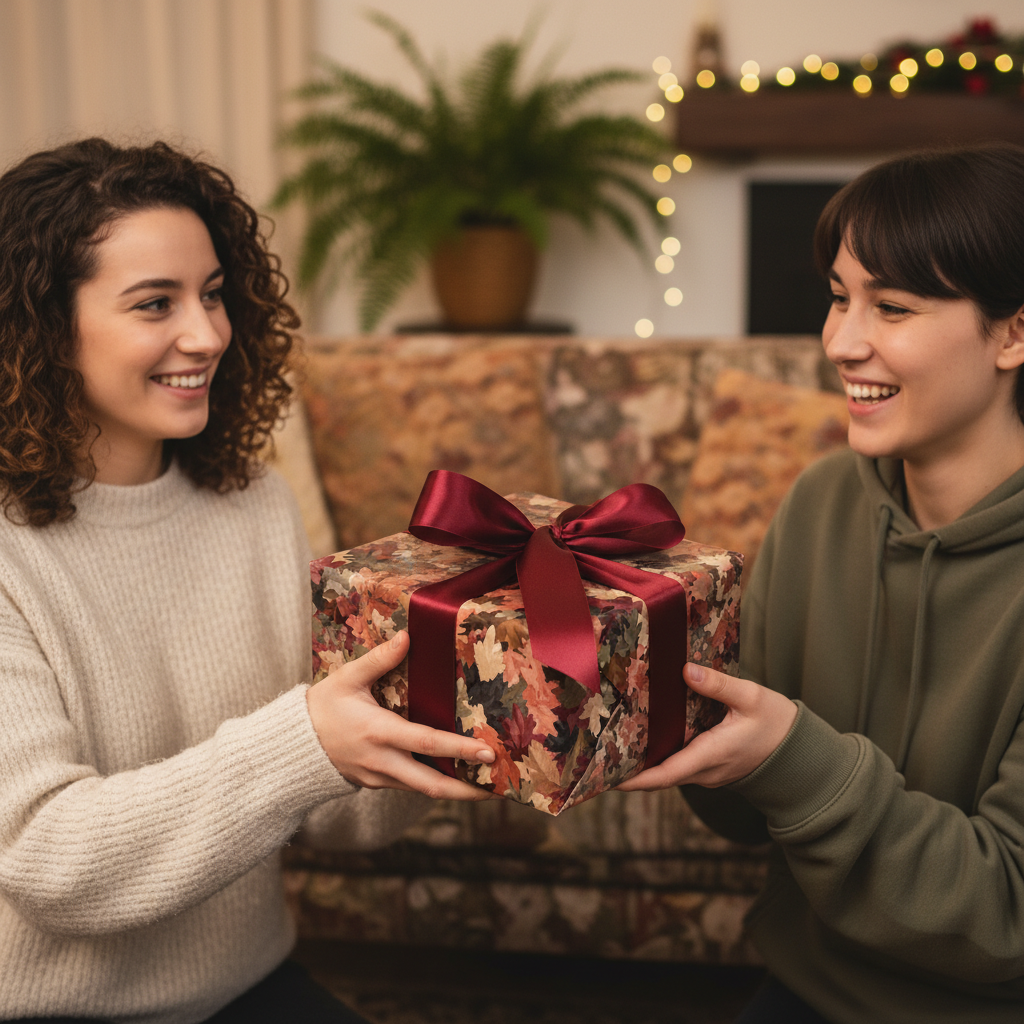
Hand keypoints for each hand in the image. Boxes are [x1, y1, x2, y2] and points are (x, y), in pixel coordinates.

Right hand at [306, 631, 495, 799]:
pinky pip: (411, 786)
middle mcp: (383, 761)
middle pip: (432, 785)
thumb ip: (379, 659)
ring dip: (456, 789)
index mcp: (378, 732)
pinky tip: (456, 776)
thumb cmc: (322, 707)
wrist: (293, 746)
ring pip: (424, 789)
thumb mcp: (347, 678)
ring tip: (488, 783)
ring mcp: (380, 777)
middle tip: (499, 786)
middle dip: (468, 789)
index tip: (487, 752)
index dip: (459, 749)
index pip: (426, 743)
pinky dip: (435, 783)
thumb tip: (407, 636)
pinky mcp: (377, 784)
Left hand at [616, 663, 797, 790]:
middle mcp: (703, 770)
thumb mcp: (752, 698)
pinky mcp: (708, 765)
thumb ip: (719, 685)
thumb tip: (687, 671)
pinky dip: (658, 753)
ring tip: (609, 741)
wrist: (801, 753)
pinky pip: (677, 762)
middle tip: (595, 754)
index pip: (664, 774)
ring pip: (666, 770)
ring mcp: (706, 771)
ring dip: (640, 761)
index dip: (633, 779)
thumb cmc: (778, 726)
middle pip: (657, 775)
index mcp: (710, 755)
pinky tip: (643, 734)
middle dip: (627, 768)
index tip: (606, 778)